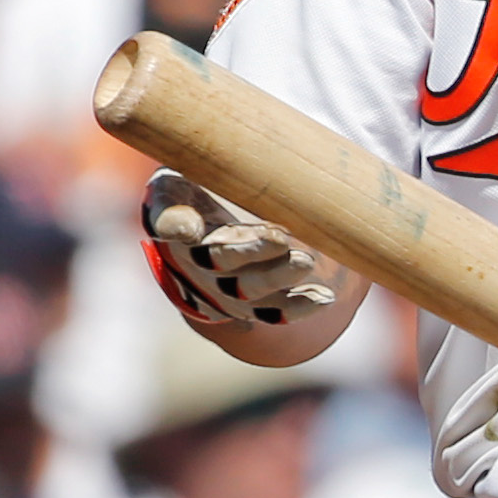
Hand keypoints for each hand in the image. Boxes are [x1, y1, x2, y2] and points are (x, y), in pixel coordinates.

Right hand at [141, 169, 336, 326]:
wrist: (211, 225)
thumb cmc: (200, 191)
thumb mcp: (177, 185)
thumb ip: (175, 201)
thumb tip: (184, 229)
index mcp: (176, 225)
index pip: (174, 225)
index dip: (179, 227)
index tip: (191, 225)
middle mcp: (197, 264)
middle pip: (221, 262)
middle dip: (251, 252)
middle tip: (280, 237)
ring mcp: (225, 288)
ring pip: (249, 291)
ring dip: (278, 278)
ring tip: (305, 262)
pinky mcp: (254, 303)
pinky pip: (274, 312)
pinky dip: (299, 307)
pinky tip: (323, 298)